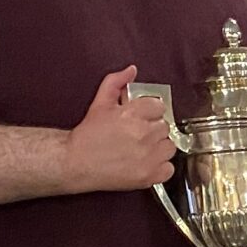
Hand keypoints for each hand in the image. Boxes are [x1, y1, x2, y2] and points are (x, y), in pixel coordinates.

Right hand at [66, 66, 176, 191]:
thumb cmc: (88, 136)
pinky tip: (146, 163)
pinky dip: (161, 167)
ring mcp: (148, 156)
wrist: (76, 162)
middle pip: (165, 126)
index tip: (142, 117)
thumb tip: (131, 71)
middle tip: (138, 134)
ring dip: (159, 147)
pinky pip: (169, 168)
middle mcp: (143, 134)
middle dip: (153, 129)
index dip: (150, 112)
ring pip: (169, 147)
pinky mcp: (149, 175)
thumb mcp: (100, 103)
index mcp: (133, 114)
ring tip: (142, 148)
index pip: (159, 107)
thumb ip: (116, 82)